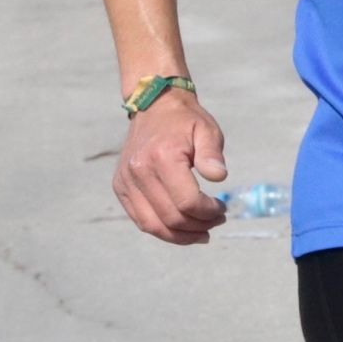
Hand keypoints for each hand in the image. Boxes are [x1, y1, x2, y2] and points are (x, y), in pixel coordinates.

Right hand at [111, 91, 228, 244]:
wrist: (154, 105)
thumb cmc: (186, 120)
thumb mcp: (207, 130)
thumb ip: (212, 154)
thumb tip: (219, 177)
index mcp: (162, 157)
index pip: (186, 201)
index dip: (208, 212)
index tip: (222, 208)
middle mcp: (139, 171)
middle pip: (170, 217)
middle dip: (198, 226)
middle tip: (216, 221)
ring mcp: (125, 181)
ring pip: (152, 225)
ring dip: (180, 236)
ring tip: (201, 233)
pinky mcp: (120, 186)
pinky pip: (140, 219)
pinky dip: (162, 229)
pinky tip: (181, 229)